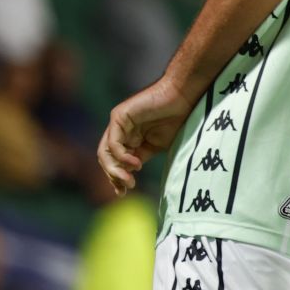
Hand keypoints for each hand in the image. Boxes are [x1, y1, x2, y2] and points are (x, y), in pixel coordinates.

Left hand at [97, 77, 196, 193]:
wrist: (184, 97)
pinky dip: (122, 156)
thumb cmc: (177, 119)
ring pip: (105, 153)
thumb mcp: (157, 145)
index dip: (116, 178)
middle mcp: (120, 131)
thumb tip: (128, 175)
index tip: (124, 192)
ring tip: (129, 179)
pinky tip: (136, 163)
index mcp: (129, 139)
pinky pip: (114, 142)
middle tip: (127, 187)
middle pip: (106, 159)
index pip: (114, 161)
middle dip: (114, 176)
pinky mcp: (119, 117)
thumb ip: (141, 157)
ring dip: (115, 170)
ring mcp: (117, 124)